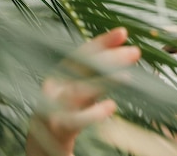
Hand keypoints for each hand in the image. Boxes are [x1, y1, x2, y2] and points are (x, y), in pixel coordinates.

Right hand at [26, 27, 140, 155]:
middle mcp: (54, 88)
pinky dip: (93, 113)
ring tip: (126, 77)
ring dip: (102, 82)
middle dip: (108, 58)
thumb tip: (129, 51)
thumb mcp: (82, 89)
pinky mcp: (57, 130)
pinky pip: (75, 120)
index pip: (82, 54)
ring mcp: (53, 108)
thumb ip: (100, 71)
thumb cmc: (67, 111)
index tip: (123, 32)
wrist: (42, 145)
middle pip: (81, 69)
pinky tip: (111, 106)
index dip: (102, 42)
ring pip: (78, 92)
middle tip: (134, 51)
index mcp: (60, 75)